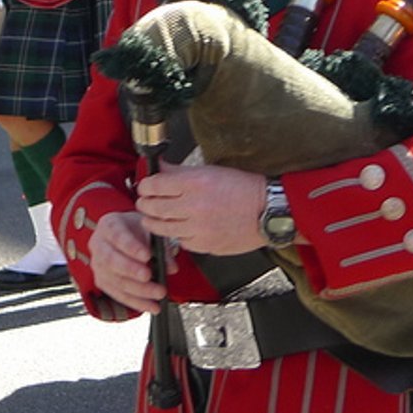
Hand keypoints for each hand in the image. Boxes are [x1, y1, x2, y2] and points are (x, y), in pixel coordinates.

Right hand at [88, 211, 164, 314]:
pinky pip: (117, 294)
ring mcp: (98, 265)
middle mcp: (99, 244)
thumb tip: (171, 267)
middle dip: (131, 270)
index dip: (131, 247)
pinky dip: (135, 302)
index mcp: (109, 225)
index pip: (117, 236)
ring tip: (158, 294)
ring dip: (138, 290)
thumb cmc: (138, 230)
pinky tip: (150, 306)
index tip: (147, 255)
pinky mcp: (102, 281)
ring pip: (115, 280)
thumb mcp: (151, 229)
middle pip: (111, 260)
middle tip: (149, 276)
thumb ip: (162, 246)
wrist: (127, 234)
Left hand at [135, 163, 265, 256]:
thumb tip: (159, 167)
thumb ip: (179, 171)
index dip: (145, 186)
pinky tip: (180, 228)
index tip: (144, 187)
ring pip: (162, 228)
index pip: (155, 185)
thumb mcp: (210, 171)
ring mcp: (199, 228)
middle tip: (145, 202)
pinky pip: (181, 242)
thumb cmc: (243, 188)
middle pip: (153, 207)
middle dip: (144, 204)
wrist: (268, 211)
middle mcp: (194, 206)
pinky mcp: (205, 245)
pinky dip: (177, 235)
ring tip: (155, 217)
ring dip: (154, 222)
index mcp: (195, 182)